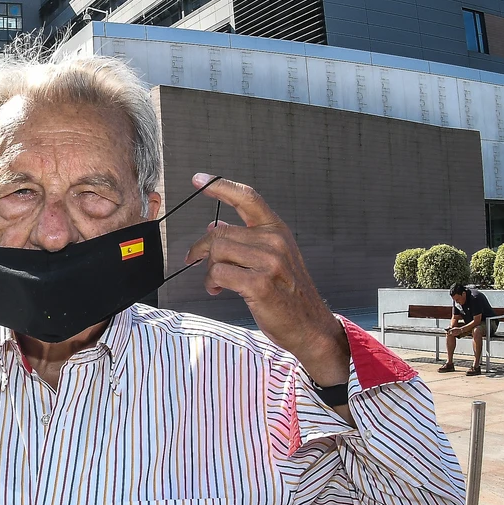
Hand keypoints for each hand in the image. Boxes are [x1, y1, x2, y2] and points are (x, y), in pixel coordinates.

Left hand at [181, 173, 348, 384]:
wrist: (310, 326)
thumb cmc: (287, 293)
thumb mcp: (273, 259)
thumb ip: (246, 241)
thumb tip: (213, 227)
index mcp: (277, 230)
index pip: (247, 197)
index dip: (220, 186)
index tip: (198, 179)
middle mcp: (274, 240)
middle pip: (220, 233)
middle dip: (201, 249)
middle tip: (193, 261)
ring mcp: (269, 262)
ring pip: (217, 252)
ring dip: (208, 270)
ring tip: (215, 283)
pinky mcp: (259, 283)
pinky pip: (218, 273)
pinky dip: (211, 283)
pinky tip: (218, 291)